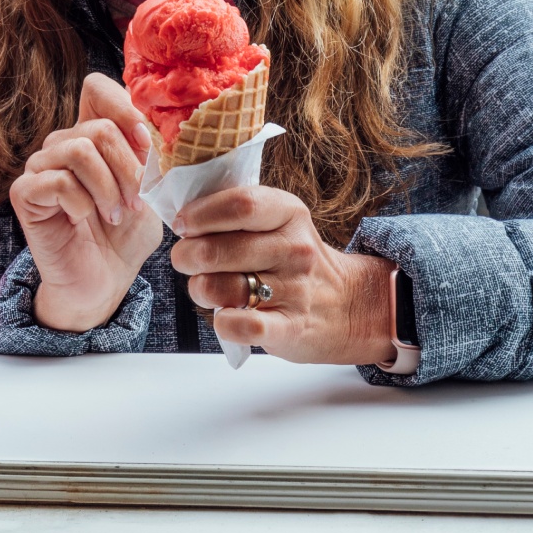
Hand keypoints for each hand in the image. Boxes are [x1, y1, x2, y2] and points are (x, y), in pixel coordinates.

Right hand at [10, 73, 161, 333]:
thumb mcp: (150, 189)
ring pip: (79, 150)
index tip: (147, 144)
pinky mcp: (25, 192)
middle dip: (128, 167)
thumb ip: (149, 155)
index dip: (123, 107)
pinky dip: (82, 203)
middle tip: (135, 201)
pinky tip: (85, 219)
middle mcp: (63, 143)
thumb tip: (154, 129)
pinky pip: (58, 181)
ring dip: (108, 187)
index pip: (96, 87)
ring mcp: (40, 166)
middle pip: (98, 127)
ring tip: (116, 213)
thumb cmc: (126, 234)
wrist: (104, 281)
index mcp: (91, 134)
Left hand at [171, 186, 393, 365]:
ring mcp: (295, 290)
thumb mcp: (279, 222)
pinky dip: (223, 323)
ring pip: (221, 287)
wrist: (349, 306)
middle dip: (186, 255)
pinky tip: (224, 316)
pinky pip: (242, 326)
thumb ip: (238, 213)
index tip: (183, 225)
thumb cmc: (295, 260)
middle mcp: (294, 248)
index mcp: (288, 212)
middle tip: (184, 259)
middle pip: (218, 248)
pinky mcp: (291, 328)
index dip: (200, 214)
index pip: (240, 204)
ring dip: (199, 288)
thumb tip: (184, 215)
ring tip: (203, 287)